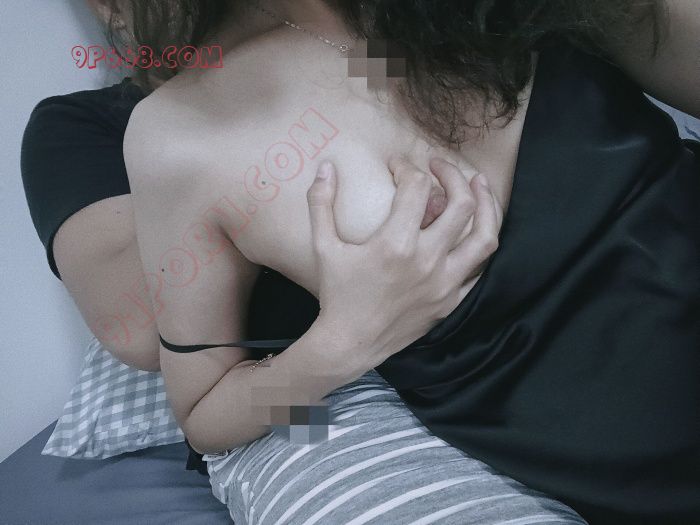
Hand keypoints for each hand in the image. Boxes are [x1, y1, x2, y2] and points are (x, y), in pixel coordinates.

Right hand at [306, 156, 502, 369]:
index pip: (416, 187)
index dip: (406, 167)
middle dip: (452, 174)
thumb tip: (326, 167)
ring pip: (485, 236)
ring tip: (478, 185)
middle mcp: (427, 261)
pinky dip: (479, 243)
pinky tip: (474, 228)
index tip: (396, 166)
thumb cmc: (337, 294)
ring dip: (486, 205)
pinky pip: (479, 269)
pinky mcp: (451, 300)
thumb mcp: (323, 247)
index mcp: (396, 244)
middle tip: (437, 166)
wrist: (350, 344)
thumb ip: (321, 204)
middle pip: (461, 203)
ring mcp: (444, 283)